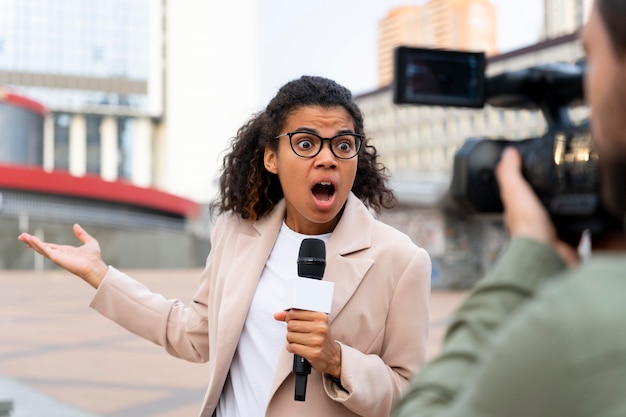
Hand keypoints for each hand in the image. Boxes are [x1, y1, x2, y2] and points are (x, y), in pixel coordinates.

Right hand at [17, 223, 108, 287]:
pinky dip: (38, 245)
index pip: (49, 246)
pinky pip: (45, 250)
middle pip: (42, 247)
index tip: (30, 238)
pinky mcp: (57, 258)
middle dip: (31, 242)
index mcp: (65, 251)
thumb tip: (76, 225)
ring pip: (41, 249)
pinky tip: (31, 239)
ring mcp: (57, 257)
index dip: (40, 242)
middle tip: (21, 236)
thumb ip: (82, 234)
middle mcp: (59, 254)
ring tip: (22, 237)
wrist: (95, 266)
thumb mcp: (89, 241)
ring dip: (32, 242)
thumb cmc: (94, 257)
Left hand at [274, 309, 341, 377]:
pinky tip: (298, 348)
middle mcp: (320, 328)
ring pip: (290, 336)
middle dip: (290, 330)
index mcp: (321, 317)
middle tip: (297, 333)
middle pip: (291, 325)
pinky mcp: (313, 353)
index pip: (294, 313)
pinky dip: (291, 348)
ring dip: (291, 340)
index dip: (289, 318)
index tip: (291, 321)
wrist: (333, 357)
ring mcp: (317, 341)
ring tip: (299, 341)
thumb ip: (294, 317)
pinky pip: (292, 347)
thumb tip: (277, 315)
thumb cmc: (321, 338)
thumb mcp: (312, 323)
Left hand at [495, 147, 578, 265]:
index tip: (531, 172)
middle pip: (538, 206)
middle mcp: (530, 225)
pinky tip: (582, 212)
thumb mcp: (515, 192)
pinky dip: (578, 221)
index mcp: (516, 213)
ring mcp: (548, 234)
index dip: (522, 184)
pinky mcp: (566, 242)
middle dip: (545, 196)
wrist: (548, 253)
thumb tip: (507, 154)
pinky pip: (574, 229)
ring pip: (556, 217)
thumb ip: (510, 173)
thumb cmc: (528, 227)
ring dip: (562, 208)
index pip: (516, 195)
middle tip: (555, 182)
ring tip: (569, 194)